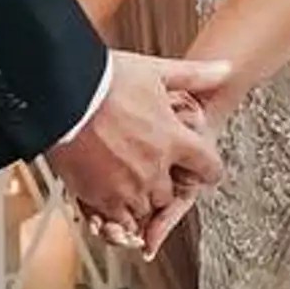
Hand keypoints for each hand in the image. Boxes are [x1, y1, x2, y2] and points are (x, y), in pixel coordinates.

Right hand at [46, 50, 232, 247]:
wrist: (62, 95)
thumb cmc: (106, 82)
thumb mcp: (156, 72)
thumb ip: (194, 76)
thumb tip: (227, 69)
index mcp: (173, 140)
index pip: (208, 167)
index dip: (208, 170)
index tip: (204, 171)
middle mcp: (155, 168)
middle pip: (171, 194)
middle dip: (163, 185)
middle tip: (149, 170)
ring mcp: (128, 186)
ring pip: (144, 208)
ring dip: (138, 198)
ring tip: (123, 180)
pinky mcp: (101, 197)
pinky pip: (117, 219)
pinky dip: (114, 212)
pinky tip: (106, 194)